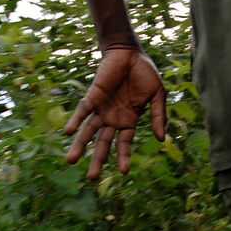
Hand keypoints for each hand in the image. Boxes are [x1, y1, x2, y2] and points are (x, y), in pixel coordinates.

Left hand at [65, 47, 166, 179]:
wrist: (130, 52)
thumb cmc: (145, 73)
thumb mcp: (157, 96)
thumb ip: (159, 116)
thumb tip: (161, 139)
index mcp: (129, 121)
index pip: (123, 144)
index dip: (122, 157)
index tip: (123, 172)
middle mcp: (113, 118)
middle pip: (102, 143)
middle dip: (96, 160)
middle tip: (90, 178)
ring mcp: (101, 108)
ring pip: (88, 131)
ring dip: (80, 145)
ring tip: (71, 160)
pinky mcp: (93, 95)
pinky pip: (82, 110)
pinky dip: (75, 121)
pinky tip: (69, 133)